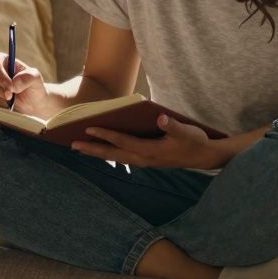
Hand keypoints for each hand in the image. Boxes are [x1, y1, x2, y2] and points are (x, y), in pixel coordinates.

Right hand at [0, 52, 49, 115]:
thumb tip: (14, 83)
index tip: (10, 87)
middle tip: (10, 97)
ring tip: (11, 100)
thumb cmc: (33, 87)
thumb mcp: (36, 78)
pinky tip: (6, 105)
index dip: (0, 75)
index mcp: (2, 60)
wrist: (31, 104)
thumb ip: (29, 77)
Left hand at [70, 114, 225, 169]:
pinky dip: (109, 153)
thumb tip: (160, 117)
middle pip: (113, 154)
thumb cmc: (195, 141)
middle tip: (73, 145)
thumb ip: (173, 126)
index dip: (107, 135)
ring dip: (98, 153)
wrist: (204, 157)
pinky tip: (100, 149)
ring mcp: (144, 161)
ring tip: (80, 148)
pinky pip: (122, 157)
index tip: (89, 128)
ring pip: (116, 158)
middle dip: (93, 149)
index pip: (124, 142)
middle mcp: (144, 158)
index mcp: (151, 151)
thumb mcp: (188, 132)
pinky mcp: (146, 160)